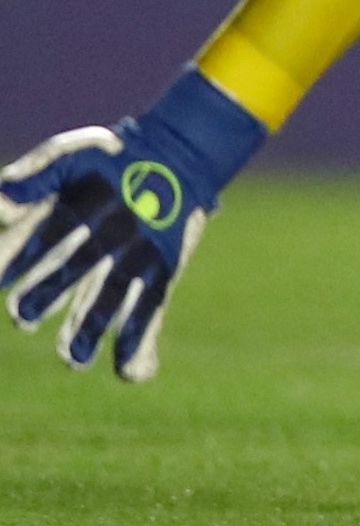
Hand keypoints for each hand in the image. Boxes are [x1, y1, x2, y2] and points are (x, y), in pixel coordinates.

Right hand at [0, 74, 262, 379]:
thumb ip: (35, 174)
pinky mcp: (158, 275)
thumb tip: (0, 202)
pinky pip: (147, 314)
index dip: (7, 265)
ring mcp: (120, 269)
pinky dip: (138, 345)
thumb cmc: (114, 153)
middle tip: (24, 317)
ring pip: (98, 309)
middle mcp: (81, 256)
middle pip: (56, 286)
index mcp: (53, 229)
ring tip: (74, 360)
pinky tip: (134, 373)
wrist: (175, 153)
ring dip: (84, 337)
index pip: (22, 253)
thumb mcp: (72, 155)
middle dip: (38, 303)